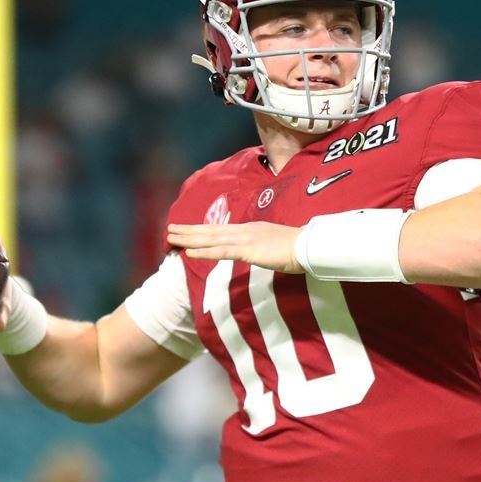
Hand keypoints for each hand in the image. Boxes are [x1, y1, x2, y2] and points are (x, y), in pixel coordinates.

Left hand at [167, 221, 303, 273]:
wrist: (310, 247)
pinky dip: (204, 251)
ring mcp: (245, 239)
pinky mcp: (248, 250)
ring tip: (172, 238)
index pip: (221, 230)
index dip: (202, 229)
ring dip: (190, 238)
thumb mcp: (275, 245)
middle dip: (189, 230)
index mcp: (251, 229)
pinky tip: (189, 252)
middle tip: (170, 230)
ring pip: (211, 238)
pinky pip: (221, 251)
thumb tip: (258, 252)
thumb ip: (263, 247)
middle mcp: (244, 231)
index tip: (187, 229)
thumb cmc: (298, 248)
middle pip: (211, 230)